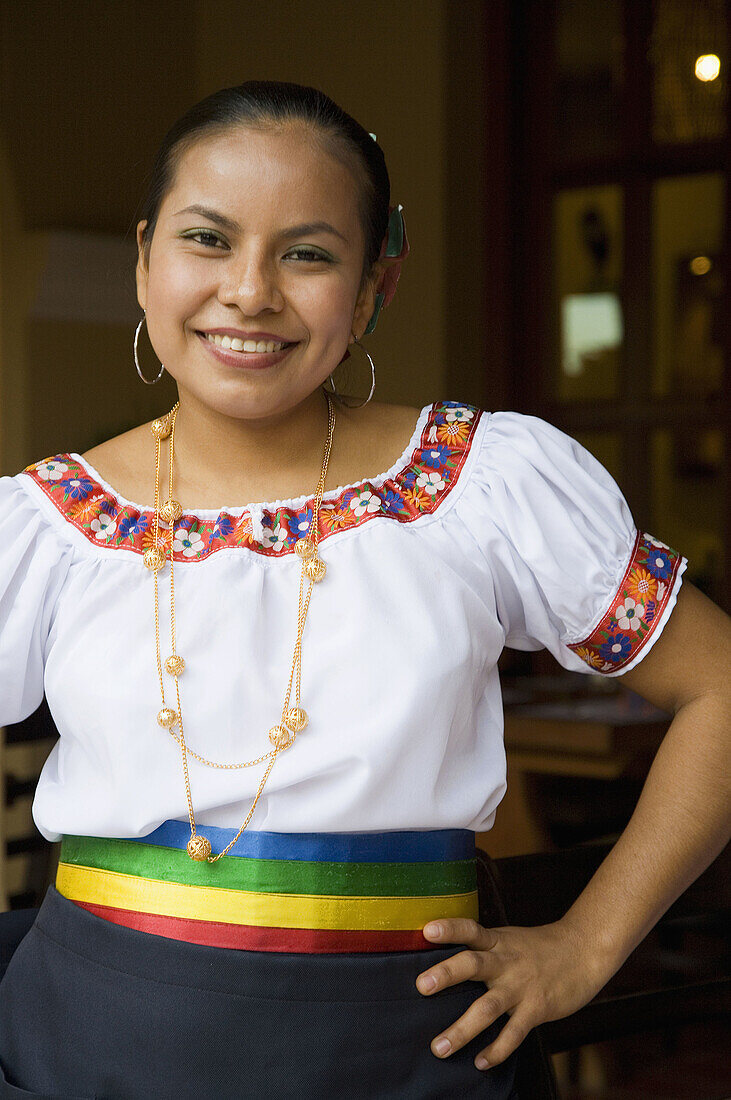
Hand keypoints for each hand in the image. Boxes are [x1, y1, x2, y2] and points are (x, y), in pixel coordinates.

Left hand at [415, 916, 608, 1069]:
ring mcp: (521, 986)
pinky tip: (480, 1062)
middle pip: (473, 963)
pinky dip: (497, 1050)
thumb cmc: (539, 948)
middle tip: (421, 986)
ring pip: (488, 1007)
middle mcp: (506, 961)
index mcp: (497, 941)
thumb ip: (483, 949)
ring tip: (439, 1048)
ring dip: (462, 1029)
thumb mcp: (509, 939)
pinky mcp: (537, 1008)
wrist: (584, 951)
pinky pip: (514, 1033)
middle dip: (447, 974)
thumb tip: (445, 964)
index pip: (470, 930)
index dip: (449, 929)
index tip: (427, 931)